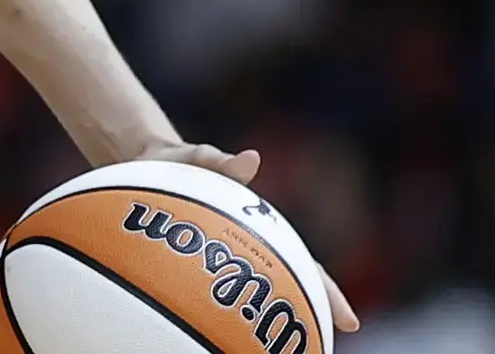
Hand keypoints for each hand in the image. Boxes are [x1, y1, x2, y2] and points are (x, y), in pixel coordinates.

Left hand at [138, 143, 360, 333]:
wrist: (145, 164)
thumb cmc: (183, 164)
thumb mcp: (201, 159)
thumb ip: (222, 162)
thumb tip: (252, 160)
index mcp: (261, 227)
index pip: (304, 264)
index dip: (327, 292)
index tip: (349, 321)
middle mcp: (247, 246)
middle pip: (284, 285)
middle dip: (303, 315)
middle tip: (319, 347)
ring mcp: (219, 257)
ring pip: (245, 295)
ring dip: (256, 320)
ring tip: (262, 349)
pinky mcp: (187, 263)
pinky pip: (198, 292)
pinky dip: (205, 311)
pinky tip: (197, 333)